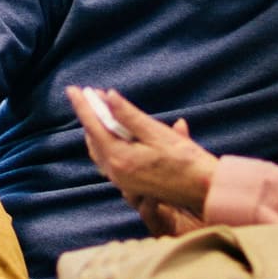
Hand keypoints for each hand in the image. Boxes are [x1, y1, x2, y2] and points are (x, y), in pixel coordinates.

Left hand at [66, 86, 216, 216]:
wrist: (204, 189)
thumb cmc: (186, 160)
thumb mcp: (157, 132)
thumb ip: (129, 116)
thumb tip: (108, 97)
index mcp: (120, 158)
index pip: (93, 126)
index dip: (82, 106)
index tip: (73, 89)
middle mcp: (116, 172)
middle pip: (93, 139)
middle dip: (89, 116)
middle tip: (88, 95)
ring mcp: (122, 181)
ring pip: (99, 151)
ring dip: (95, 130)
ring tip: (97, 110)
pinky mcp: (130, 184)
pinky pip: (108, 161)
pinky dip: (105, 143)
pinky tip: (111, 133)